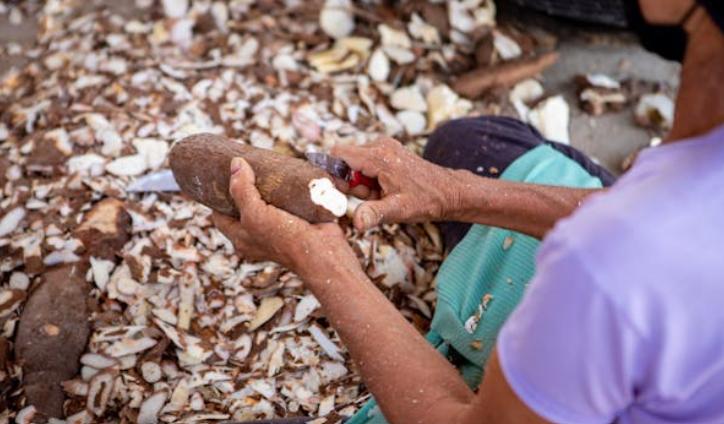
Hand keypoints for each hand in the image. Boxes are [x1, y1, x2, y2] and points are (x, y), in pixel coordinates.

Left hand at [212, 158, 355, 277]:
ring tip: (264, 166)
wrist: (322, 253)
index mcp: (240, 237)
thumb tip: (236, 164)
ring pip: (265, 203)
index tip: (219, 177)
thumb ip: (242, 190)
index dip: (216, 197)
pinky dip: (285, 190)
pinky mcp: (295, 221)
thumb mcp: (254, 214)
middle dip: (242, 188)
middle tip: (243, 167)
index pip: (219, 215)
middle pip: (242, 207)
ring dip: (266, 187)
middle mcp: (256, 234)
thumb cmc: (284, 240)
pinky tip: (285, 175)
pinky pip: (285, 203)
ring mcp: (276, 229)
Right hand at [333, 138, 460, 231]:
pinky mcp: (388, 151)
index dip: (333, 174)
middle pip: (346, 161)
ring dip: (361, 182)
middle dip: (350, 182)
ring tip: (381, 195)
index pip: (338, 154)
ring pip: (356, 164)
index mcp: (379, 155)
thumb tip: (357, 223)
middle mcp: (380, 145)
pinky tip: (384, 189)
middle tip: (371, 197)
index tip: (342, 193)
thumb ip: (374, 213)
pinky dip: (370, 179)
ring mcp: (385, 146)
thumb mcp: (399, 210)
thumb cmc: (426, 200)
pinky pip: (367, 164)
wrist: (449, 192)